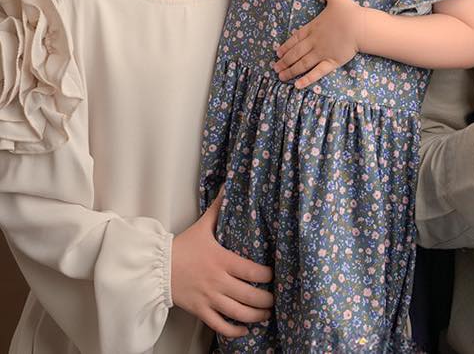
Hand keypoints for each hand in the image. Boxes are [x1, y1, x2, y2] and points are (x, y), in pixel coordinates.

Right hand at [171, 192, 272, 337]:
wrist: (155, 268)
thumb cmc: (182, 246)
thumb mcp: (203, 226)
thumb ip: (219, 207)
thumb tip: (228, 184)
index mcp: (223, 260)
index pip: (253, 271)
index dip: (268, 276)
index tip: (276, 275)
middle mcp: (218, 281)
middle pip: (249, 295)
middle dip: (266, 299)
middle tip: (276, 298)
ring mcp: (209, 298)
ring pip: (238, 312)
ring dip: (255, 315)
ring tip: (266, 314)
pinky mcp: (200, 310)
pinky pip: (219, 325)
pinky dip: (234, 330)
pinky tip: (244, 329)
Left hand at [273, 0, 361, 87]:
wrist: (361, 27)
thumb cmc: (349, 12)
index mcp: (314, 27)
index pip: (296, 38)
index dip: (286, 46)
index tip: (277, 52)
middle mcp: (314, 42)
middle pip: (296, 53)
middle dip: (284, 61)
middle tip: (275, 67)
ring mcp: (322, 53)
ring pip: (302, 64)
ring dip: (290, 71)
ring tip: (281, 76)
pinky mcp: (331, 62)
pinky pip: (316, 73)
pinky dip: (306, 79)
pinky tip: (297, 85)